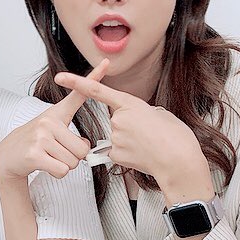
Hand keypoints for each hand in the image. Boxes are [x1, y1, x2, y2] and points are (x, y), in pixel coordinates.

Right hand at [0, 61, 105, 181]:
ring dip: (65, 166)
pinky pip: (62, 170)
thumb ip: (73, 135)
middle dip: (74, 157)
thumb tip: (86, 146)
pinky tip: (45, 165)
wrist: (8, 155)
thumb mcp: (52, 129)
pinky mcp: (34, 154)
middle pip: (82, 149)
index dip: (94, 79)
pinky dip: (58, 173)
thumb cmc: (35, 142)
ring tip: (49, 157)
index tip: (106, 63)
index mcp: (57, 113)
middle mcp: (49, 121)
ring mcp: (41, 137)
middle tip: (57, 153)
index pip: (79, 94)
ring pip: (73, 162)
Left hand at [54, 67, 211, 202]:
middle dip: (130, 125)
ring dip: (131, 140)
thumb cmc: (175, 137)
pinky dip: (129, 153)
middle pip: (117, 120)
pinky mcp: (115, 154)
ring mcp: (115, 138)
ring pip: (117, 137)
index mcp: (130, 104)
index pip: (97, 91)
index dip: (76, 83)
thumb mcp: (161, 114)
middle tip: (150, 133)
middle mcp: (118, 120)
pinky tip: (142, 155)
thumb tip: (139, 118)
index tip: (60, 78)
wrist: (179, 161)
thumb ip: (145, 112)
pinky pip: (118, 151)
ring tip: (149, 145)